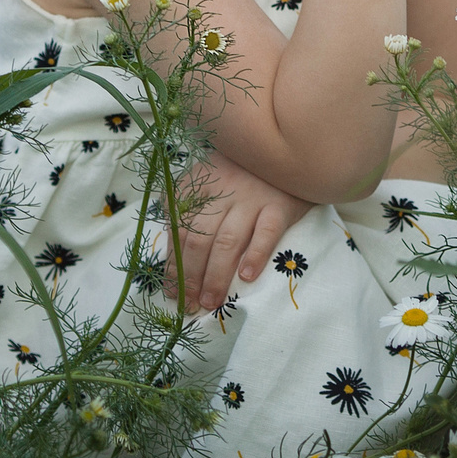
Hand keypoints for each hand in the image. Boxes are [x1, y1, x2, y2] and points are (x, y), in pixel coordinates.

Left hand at [173, 153, 312, 314]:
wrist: (285, 152)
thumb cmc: (239, 174)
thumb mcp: (206, 181)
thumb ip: (186, 209)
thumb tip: (171, 254)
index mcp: (199, 186)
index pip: (178, 230)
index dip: (173, 264)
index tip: (172, 292)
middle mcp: (222, 191)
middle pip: (199, 239)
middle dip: (191, 276)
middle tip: (190, 305)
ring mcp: (252, 198)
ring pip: (228, 241)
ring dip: (216, 275)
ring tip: (211, 300)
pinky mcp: (280, 204)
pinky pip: (267, 232)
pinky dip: (256, 255)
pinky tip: (246, 277)